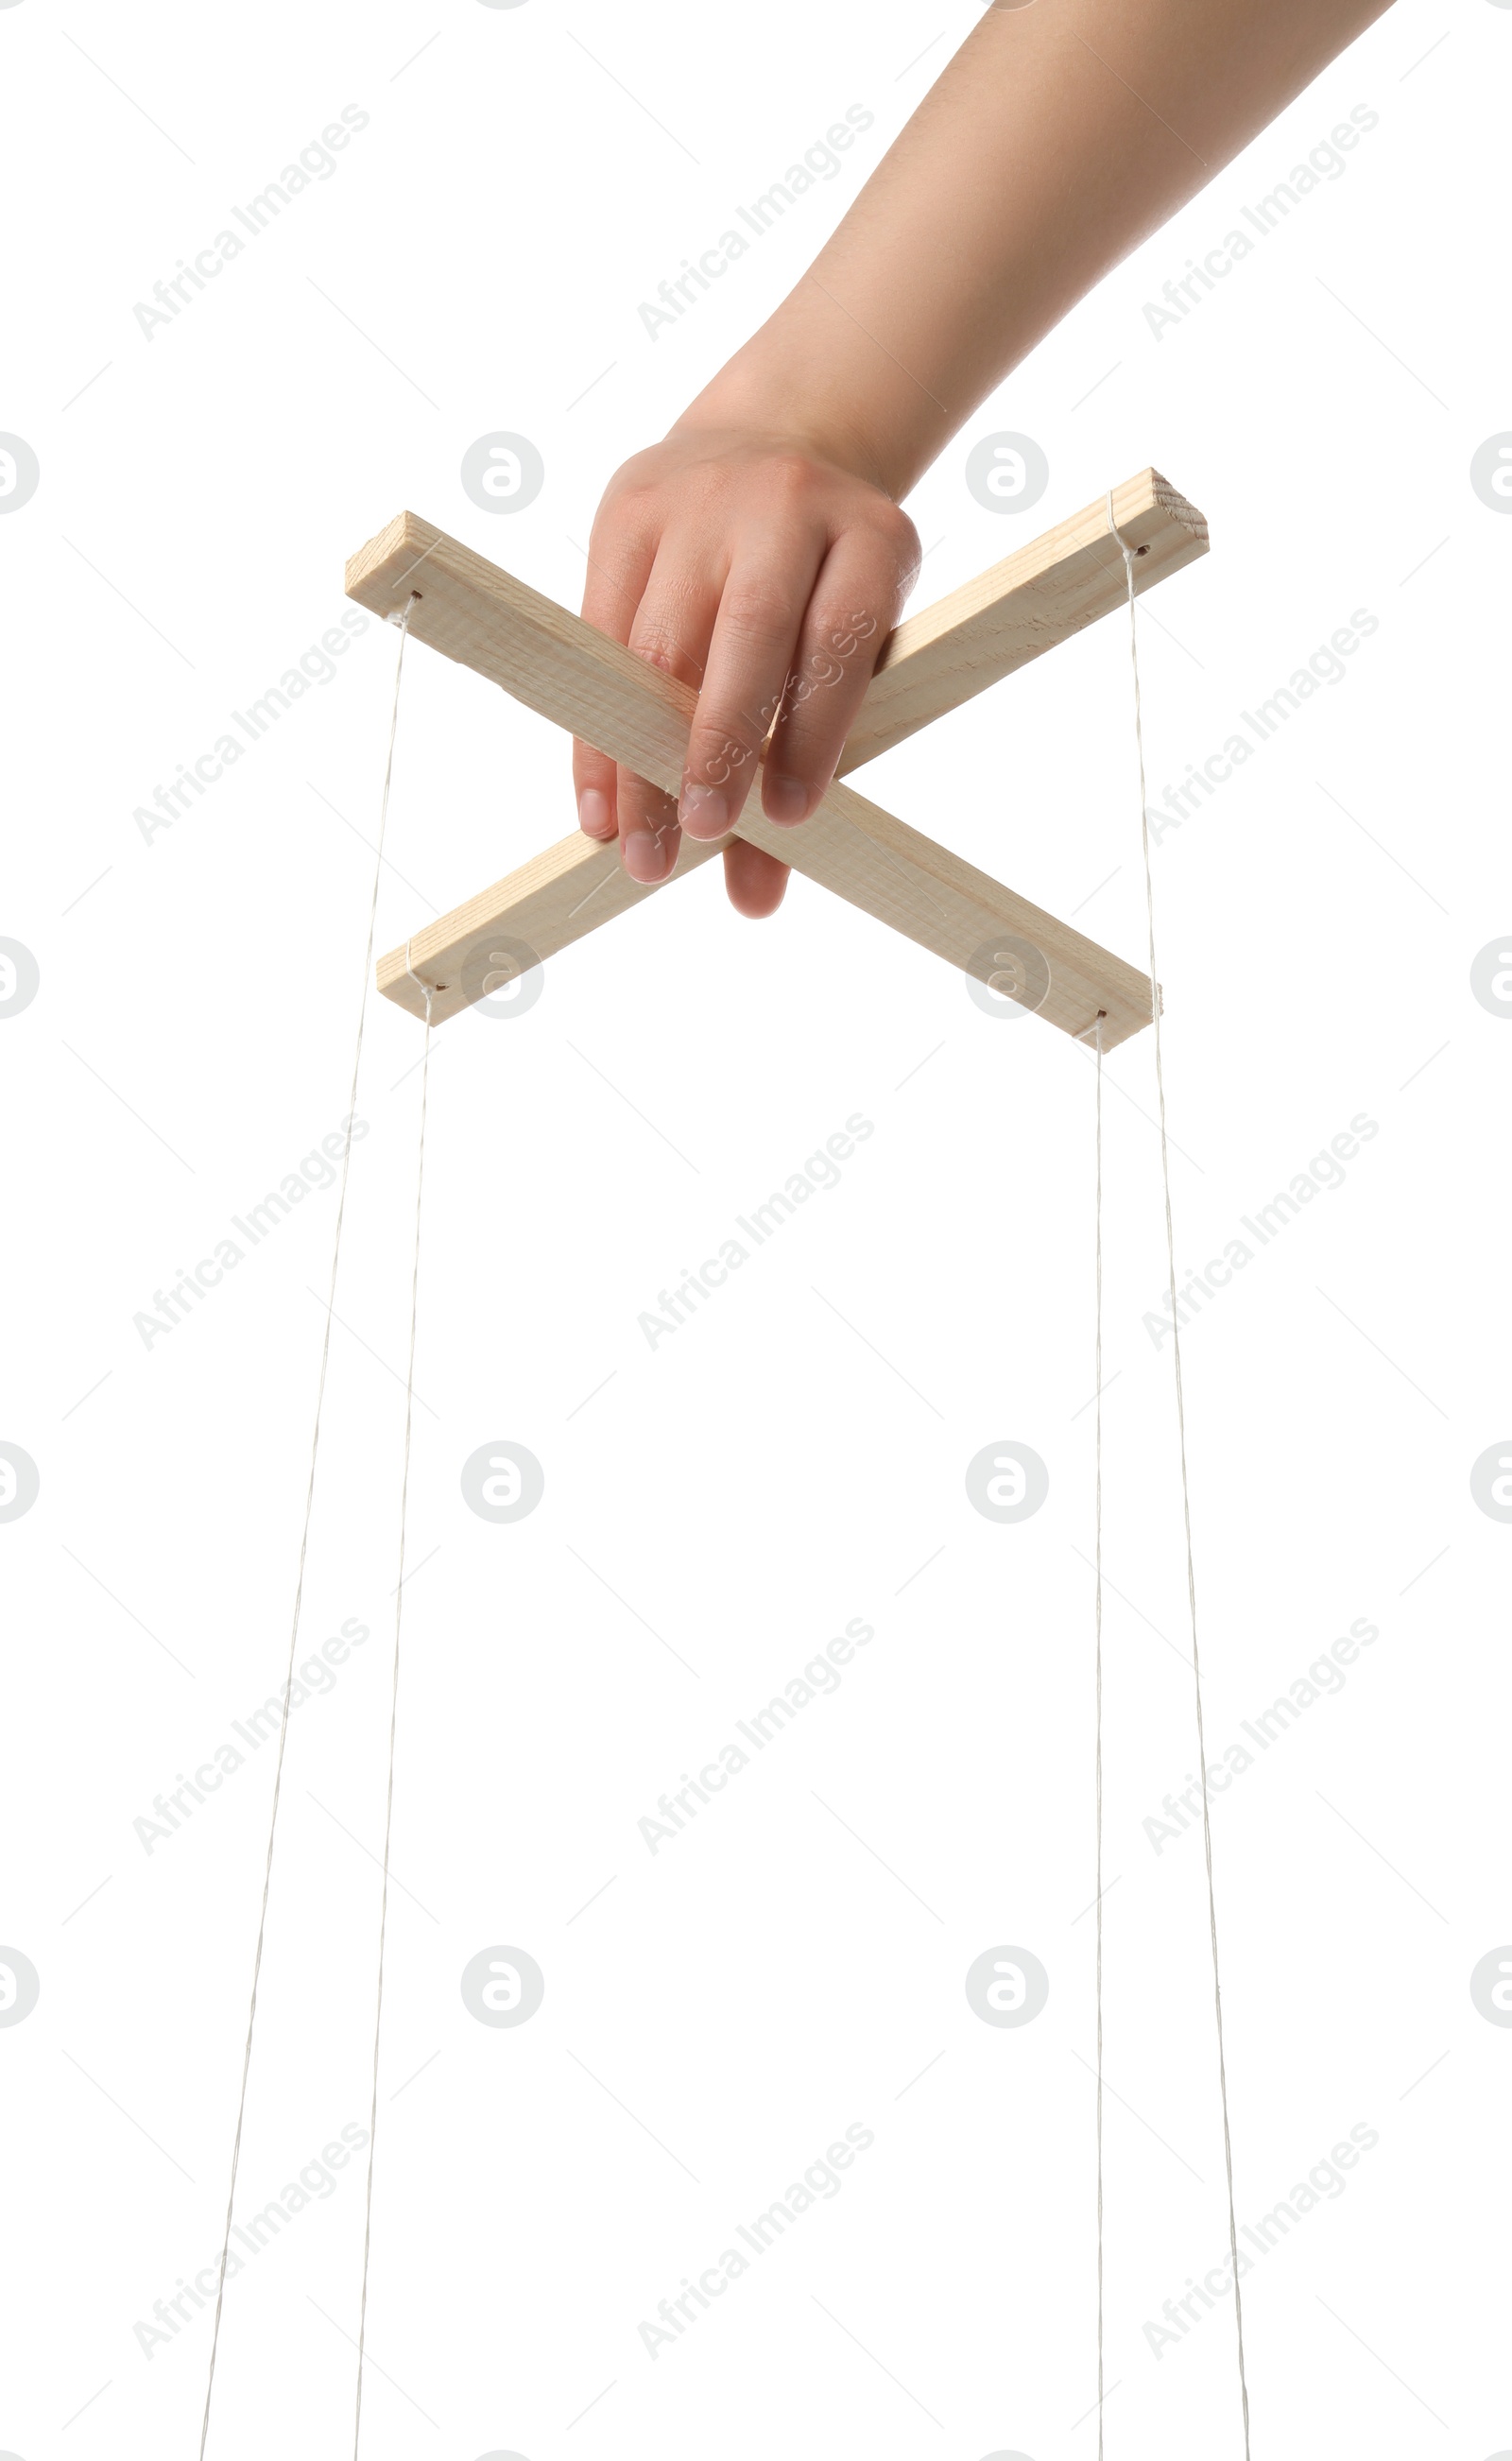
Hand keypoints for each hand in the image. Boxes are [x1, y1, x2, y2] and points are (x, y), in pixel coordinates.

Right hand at [573, 425, 919, 916]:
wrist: (777, 448)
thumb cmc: (820, 591)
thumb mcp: (847, 657)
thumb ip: (808, 767)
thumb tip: (754, 900)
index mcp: (869, 536)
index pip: (837, 638)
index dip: (812, 735)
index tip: (786, 822)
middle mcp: (784, 503)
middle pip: (745, 635)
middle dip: (715, 746)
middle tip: (696, 839)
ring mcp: (699, 498)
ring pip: (657, 643)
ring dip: (640, 758)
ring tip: (637, 849)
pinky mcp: (627, 509)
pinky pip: (598, 636)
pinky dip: (595, 731)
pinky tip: (596, 801)